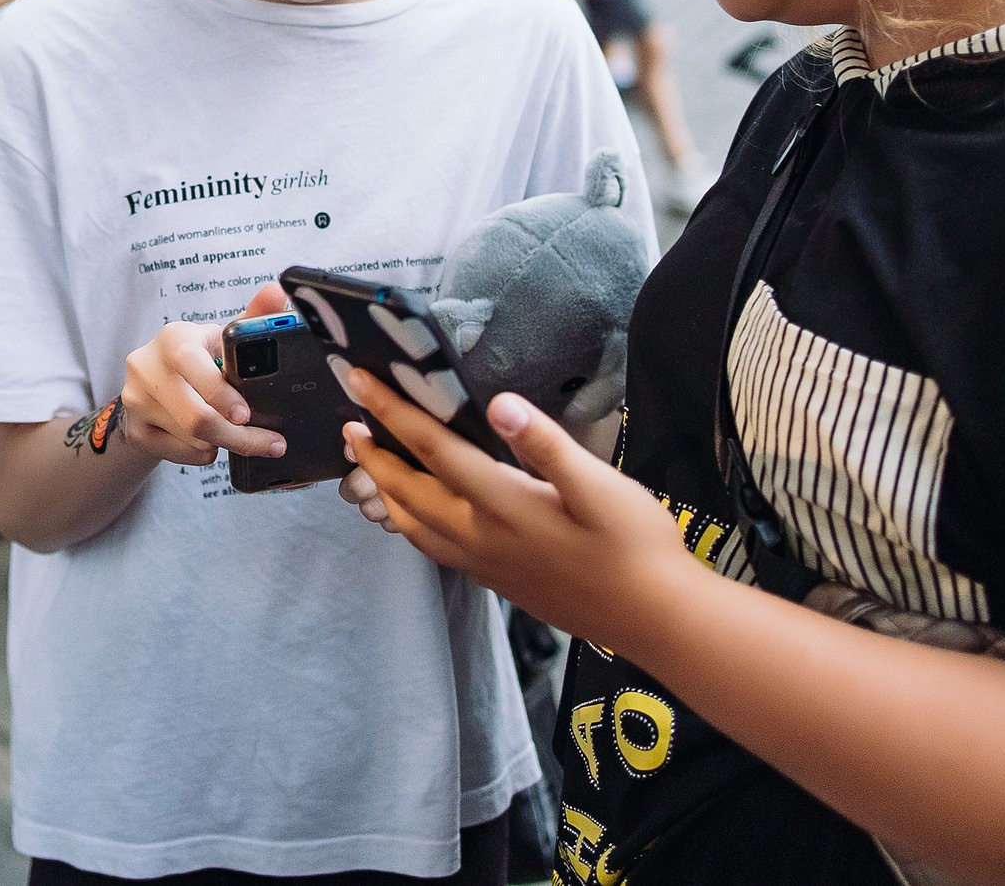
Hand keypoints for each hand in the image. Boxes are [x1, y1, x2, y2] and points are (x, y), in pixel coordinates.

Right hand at [120, 281, 290, 466]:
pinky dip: (206, 452)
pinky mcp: (136, 430)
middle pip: (197, 416)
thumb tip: (278, 292)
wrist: (151, 385)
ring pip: (195, 438)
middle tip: (271, 444)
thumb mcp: (221, 337)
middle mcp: (147, 366)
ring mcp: (136, 401)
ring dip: (226, 442)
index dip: (221, 393)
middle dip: (240, 436)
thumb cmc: (197, 359)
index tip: (246, 414)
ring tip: (239, 434)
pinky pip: (184, 454)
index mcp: (173, 338)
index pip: (192, 364)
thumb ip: (251, 319)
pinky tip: (210, 439)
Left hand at [340, 369, 694, 653]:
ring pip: (414, 527)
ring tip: (367, 467)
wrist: (656, 620)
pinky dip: (410, 524)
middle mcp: (483, 539)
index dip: (392, 412)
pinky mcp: (498, 581)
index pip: (433, 450)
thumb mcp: (602, 486)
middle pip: (409, 491)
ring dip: (384, 492)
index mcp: (504, 507)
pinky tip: (416, 516)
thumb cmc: (636, 549)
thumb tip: (501, 405)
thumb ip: (546, 444)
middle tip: (348, 423)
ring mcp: (487, 565)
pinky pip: (435, 549)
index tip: (361, 382)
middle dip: (372, 454)